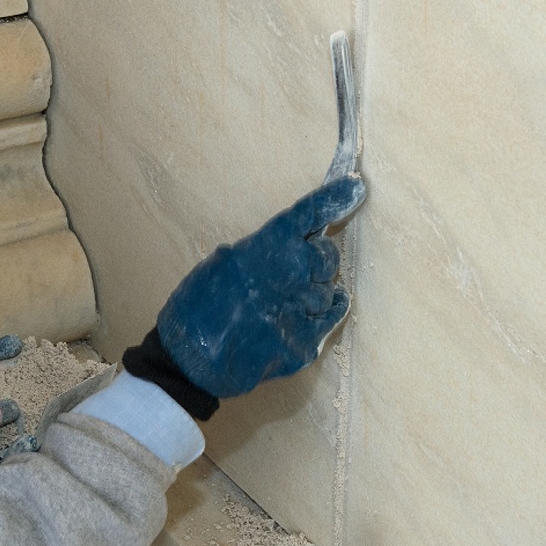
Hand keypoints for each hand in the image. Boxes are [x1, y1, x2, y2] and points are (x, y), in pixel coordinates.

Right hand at [155, 176, 364, 399]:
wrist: (191, 359)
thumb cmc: (197, 307)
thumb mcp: (222, 262)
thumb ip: (259, 252)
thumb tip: (286, 247)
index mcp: (265, 248)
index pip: (308, 215)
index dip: (334, 198)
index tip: (354, 186)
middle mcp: (289, 275)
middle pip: (326, 256)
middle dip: (317, 259)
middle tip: (296, 271)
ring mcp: (300, 310)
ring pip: (327, 290)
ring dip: (314, 290)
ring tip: (286, 302)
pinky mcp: (305, 342)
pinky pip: (330, 318)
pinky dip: (324, 312)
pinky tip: (309, 311)